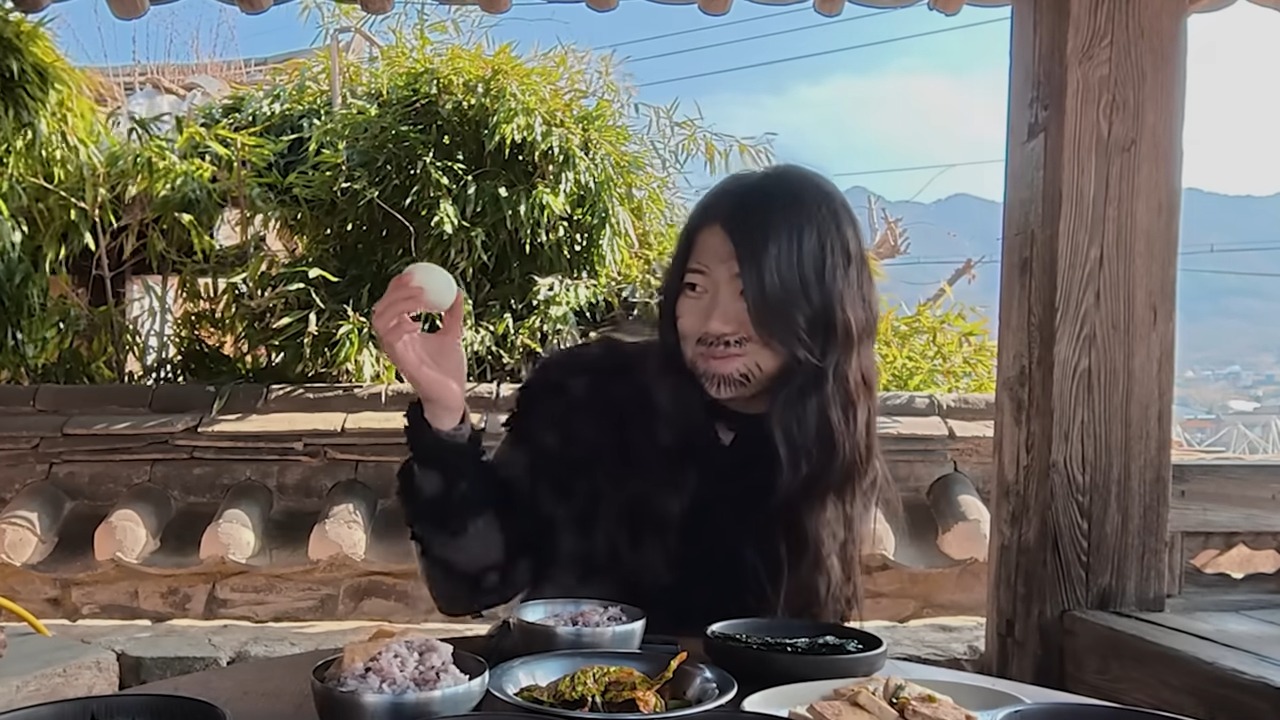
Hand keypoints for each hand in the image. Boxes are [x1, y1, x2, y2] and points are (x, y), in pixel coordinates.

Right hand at [372, 274, 467, 429]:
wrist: (452, 395)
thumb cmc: (448, 369)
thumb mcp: (453, 334)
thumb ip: (453, 314)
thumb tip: (457, 290)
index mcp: (403, 331)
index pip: (391, 302)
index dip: (397, 286)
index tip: (414, 274)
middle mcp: (394, 340)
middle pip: (381, 307)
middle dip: (396, 292)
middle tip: (418, 284)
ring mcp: (395, 351)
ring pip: (380, 321)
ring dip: (399, 305)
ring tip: (422, 301)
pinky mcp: (401, 362)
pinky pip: (390, 340)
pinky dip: (400, 327)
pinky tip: (417, 324)